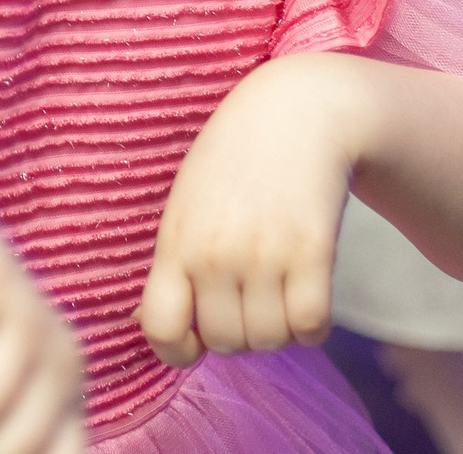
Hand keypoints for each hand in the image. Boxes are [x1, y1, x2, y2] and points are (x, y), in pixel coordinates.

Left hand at [139, 57, 357, 367]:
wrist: (297, 111)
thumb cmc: (234, 162)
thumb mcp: (185, 206)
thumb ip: (172, 267)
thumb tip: (148, 327)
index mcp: (175, 242)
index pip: (159, 329)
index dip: (178, 350)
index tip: (196, 337)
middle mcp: (214, 253)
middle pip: (225, 343)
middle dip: (239, 330)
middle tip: (250, 294)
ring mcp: (264, 254)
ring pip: (270, 340)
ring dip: (279, 326)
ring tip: (279, 285)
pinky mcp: (314, 251)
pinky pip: (312, 327)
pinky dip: (314, 323)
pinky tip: (309, 290)